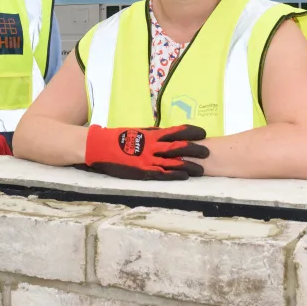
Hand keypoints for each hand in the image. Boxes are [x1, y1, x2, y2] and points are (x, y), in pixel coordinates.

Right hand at [81, 124, 209, 179]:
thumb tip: (166, 134)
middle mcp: (152, 145)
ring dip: (189, 165)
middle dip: (194, 149)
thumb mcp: (137, 132)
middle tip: (207, 151)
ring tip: (202, 169)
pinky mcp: (142, 171)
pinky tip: (185, 176)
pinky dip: (175, 175)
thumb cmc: (117, 138)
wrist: (99, 146)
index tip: (203, 132)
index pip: (176, 131)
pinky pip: (162, 174)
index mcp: (151, 134)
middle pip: (179, 146)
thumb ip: (152, 135)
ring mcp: (148, 159)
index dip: (191, 132)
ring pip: (173, 162)